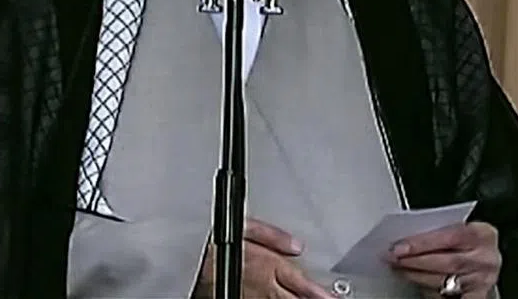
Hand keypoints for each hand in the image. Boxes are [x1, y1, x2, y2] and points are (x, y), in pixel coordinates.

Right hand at [193, 218, 334, 298]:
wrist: (184, 258)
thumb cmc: (210, 241)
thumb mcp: (243, 226)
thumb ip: (272, 236)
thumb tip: (295, 245)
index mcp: (268, 264)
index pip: (301, 282)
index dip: (319, 293)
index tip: (333, 297)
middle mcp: (263, 285)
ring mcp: (252, 298)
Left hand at [384, 221, 500, 298]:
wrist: (485, 258)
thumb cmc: (467, 240)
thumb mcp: (460, 228)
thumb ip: (439, 231)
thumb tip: (405, 238)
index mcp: (483, 234)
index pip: (450, 237)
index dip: (422, 243)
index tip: (399, 247)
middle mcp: (486, 259)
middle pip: (447, 263)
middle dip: (415, 261)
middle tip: (394, 258)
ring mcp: (482, 280)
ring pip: (445, 282)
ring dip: (417, 276)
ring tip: (400, 270)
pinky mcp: (478, 296)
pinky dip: (430, 292)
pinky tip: (417, 286)